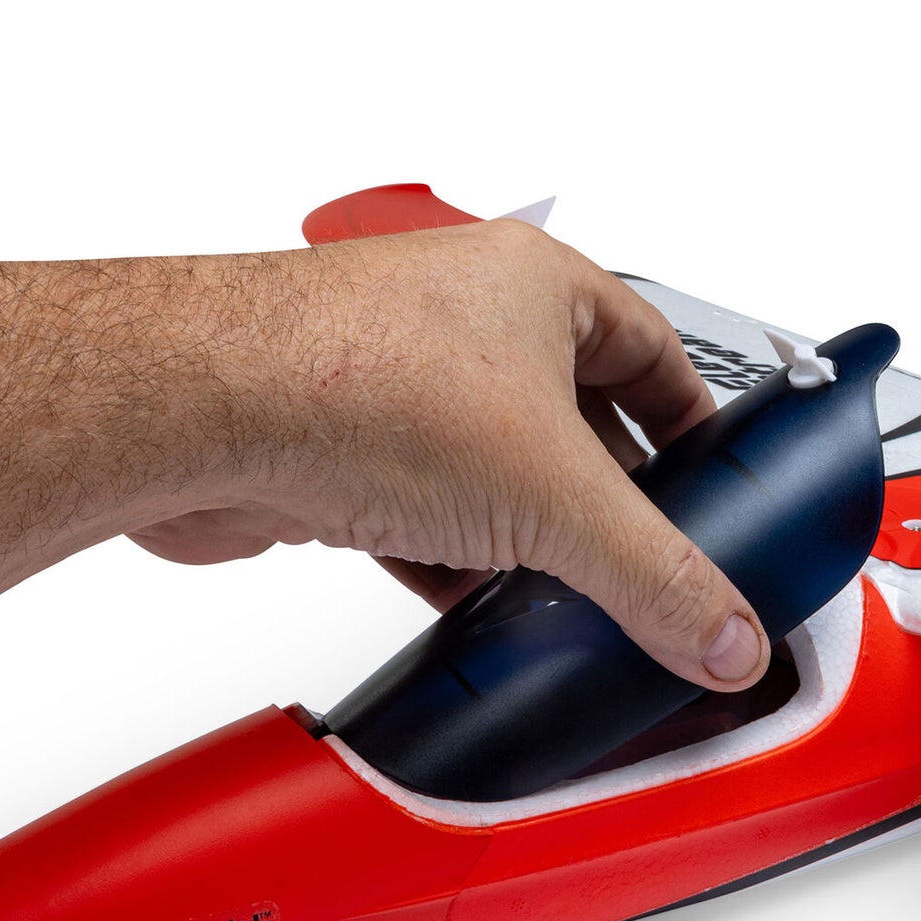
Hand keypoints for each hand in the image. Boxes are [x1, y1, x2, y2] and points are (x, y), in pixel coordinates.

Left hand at [129, 220, 769, 691]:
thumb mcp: (554, 497)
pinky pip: (423, 510)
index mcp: (539, 289)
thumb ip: (653, 575)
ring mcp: (399, 387)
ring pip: (492, 471)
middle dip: (607, 497)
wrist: (197, 410)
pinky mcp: (343, 449)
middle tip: (645, 556)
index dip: (693, 421)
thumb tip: (722, 631)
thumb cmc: (353, 380)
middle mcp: (467, 325)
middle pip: (571, 420)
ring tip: (567, 596)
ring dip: (527, 537)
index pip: (654, 350)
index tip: (714, 481)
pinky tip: (475, 606)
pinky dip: (455, 561)